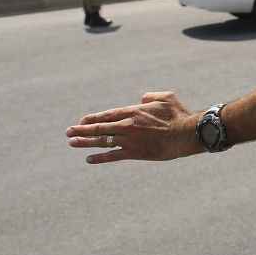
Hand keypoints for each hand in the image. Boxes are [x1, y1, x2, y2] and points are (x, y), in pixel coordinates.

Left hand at [66, 91, 202, 163]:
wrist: (187, 134)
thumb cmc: (179, 114)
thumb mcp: (166, 98)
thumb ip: (151, 96)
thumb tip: (141, 97)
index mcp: (134, 112)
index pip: (107, 115)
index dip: (92, 119)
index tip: (81, 121)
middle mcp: (127, 126)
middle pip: (100, 128)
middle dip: (82, 130)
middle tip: (69, 132)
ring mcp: (130, 140)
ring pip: (102, 142)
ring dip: (85, 143)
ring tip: (72, 143)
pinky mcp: (135, 153)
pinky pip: (113, 156)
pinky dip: (100, 158)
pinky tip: (89, 159)